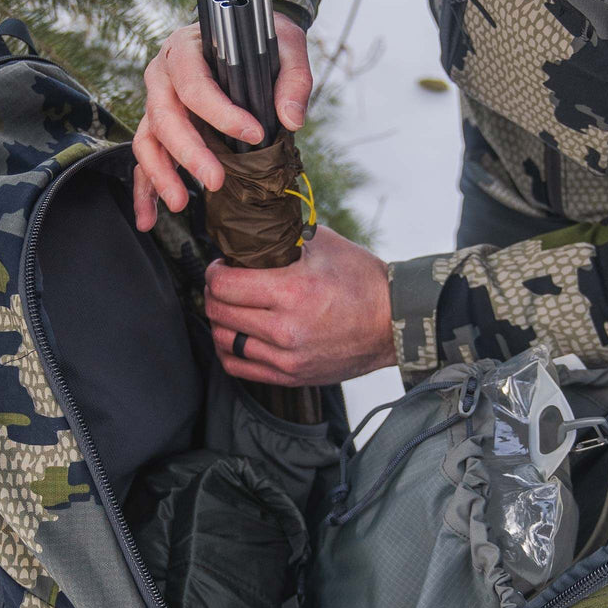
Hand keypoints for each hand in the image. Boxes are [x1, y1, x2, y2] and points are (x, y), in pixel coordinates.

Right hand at [133, 11, 312, 230]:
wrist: (246, 36)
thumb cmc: (262, 41)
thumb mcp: (286, 47)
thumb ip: (293, 80)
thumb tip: (291, 119)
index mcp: (187, 48)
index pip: (194, 83)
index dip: (220, 112)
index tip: (254, 134)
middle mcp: (163, 74)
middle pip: (165, 116)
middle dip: (189, 153)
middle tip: (215, 181)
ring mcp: (157, 101)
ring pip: (148, 140)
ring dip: (161, 175)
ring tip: (180, 204)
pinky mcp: (159, 127)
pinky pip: (146, 159)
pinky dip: (145, 190)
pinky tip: (148, 218)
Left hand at [206, 227, 395, 387]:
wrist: (394, 322)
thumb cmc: (362, 281)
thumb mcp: (324, 245)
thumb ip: (283, 239)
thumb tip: (250, 232)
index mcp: (292, 291)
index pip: (223, 285)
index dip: (214, 272)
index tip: (221, 266)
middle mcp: (285, 329)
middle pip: (219, 312)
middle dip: (213, 293)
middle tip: (223, 283)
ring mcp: (287, 357)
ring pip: (224, 341)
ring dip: (220, 321)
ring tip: (230, 308)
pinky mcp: (291, 375)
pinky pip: (239, 367)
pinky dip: (229, 349)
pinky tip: (237, 334)